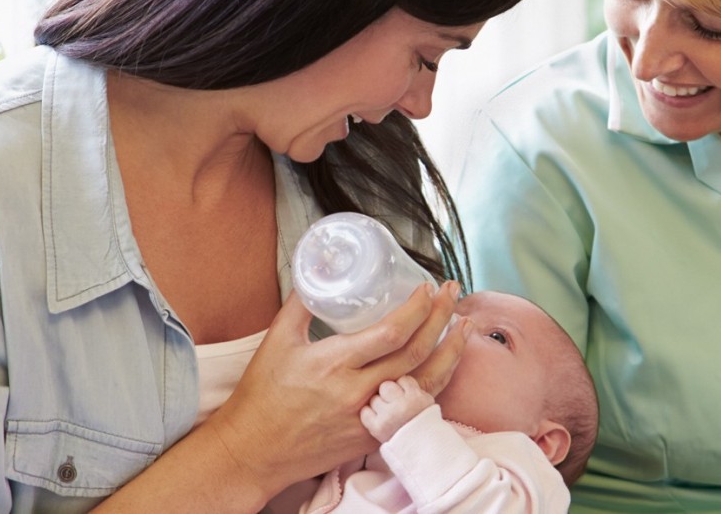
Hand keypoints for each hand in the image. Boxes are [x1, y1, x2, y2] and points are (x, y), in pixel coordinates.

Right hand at [203, 280, 465, 497]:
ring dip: (451, 352)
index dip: (417, 308)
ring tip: (464, 326)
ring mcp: (370, 417)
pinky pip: (415, 407)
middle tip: (452, 293)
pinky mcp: (374, 436)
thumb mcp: (277, 340)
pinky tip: (446, 365)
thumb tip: (320, 269)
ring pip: (425, 383)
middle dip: (441, 318)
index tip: (427, 288)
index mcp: (334, 364)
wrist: (255, 451)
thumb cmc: (262, 396)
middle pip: (416, 352)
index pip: (391, 332)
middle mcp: (357, 392)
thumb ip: (301, 303)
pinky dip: (436, 383)